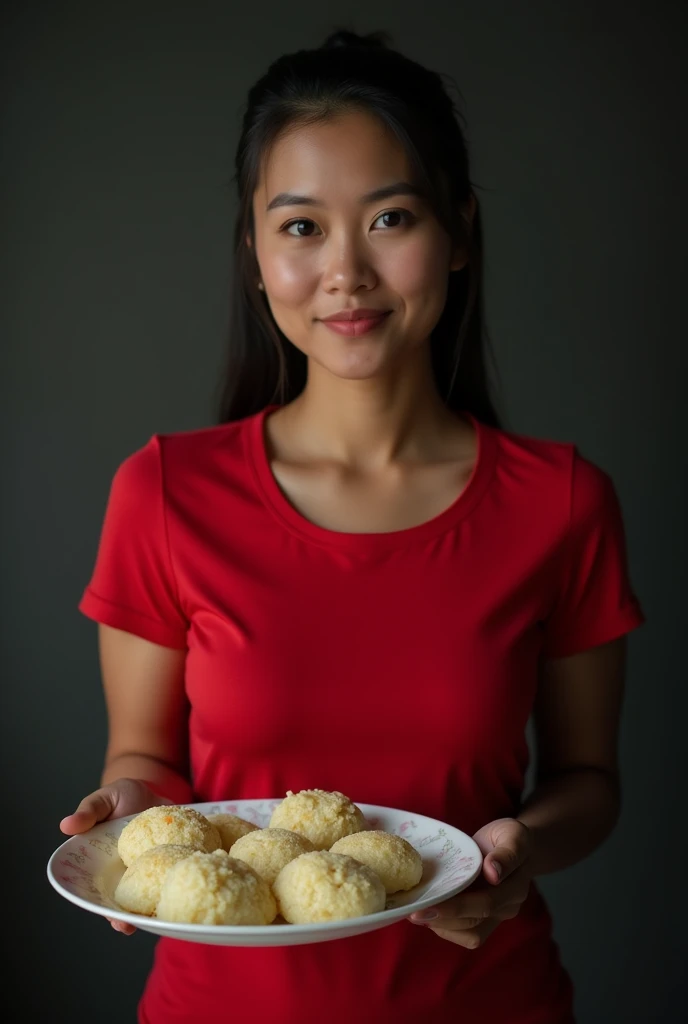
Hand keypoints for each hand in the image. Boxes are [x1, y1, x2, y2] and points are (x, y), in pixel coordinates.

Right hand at [60, 777, 170, 934]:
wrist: (152, 787)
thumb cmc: (121, 797)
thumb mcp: (103, 800)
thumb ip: (89, 812)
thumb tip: (66, 826)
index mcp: (107, 867)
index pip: (104, 895)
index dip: (109, 911)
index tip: (115, 920)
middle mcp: (130, 873)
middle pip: (132, 902)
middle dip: (134, 917)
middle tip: (139, 926)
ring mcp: (154, 867)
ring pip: (155, 894)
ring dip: (160, 905)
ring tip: (166, 917)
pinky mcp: (174, 857)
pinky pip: (177, 871)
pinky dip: (183, 879)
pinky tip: (189, 885)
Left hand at [408, 817, 531, 948]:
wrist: (512, 846)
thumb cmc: (509, 837)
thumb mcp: (513, 834)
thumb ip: (507, 853)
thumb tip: (493, 873)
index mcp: (515, 887)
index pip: (487, 903)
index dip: (458, 906)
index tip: (431, 902)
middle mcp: (507, 908)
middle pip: (474, 921)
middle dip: (442, 918)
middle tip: (414, 913)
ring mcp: (496, 917)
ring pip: (469, 934)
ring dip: (441, 926)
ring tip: (415, 914)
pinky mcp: (484, 920)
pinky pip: (465, 934)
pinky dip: (444, 927)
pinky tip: (426, 914)